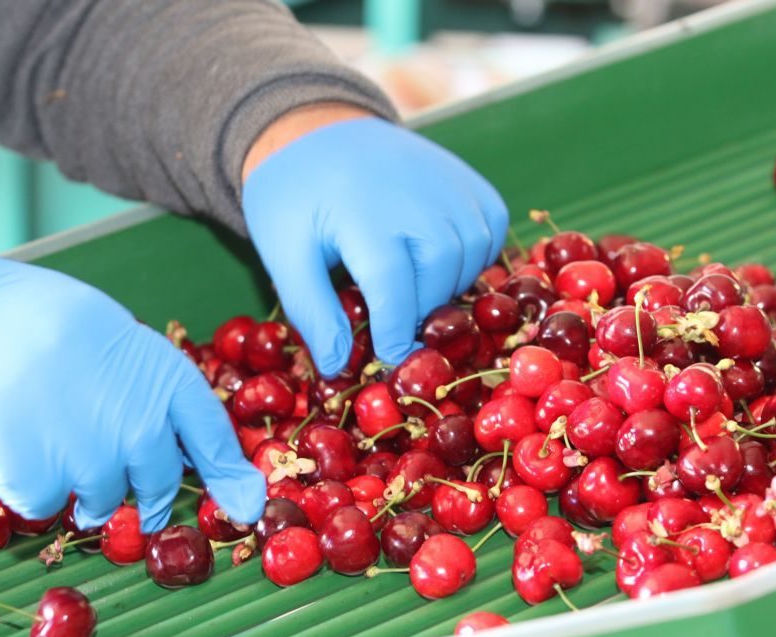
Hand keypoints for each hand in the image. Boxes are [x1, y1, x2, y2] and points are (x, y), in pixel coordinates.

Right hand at [0, 253, 265, 530]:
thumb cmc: (32, 318)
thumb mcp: (110, 334)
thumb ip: (145, 386)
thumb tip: (172, 440)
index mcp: (164, 378)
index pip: (213, 438)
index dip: (229, 476)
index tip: (245, 503)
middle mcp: (141, 425)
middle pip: (160, 483)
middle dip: (145, 490)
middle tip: (119, 476)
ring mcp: (93, 458)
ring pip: (104, 500)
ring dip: (82, 484)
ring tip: (48, 437)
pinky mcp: (43, 484)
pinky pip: (49, 505)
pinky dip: (32, 486)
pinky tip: (14, 444)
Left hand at [242, 108, 507, 376]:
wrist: (316, 129)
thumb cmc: (294, 197)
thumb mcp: (283, 255)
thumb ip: (313, 312)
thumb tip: (338, 367)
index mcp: (365, 213)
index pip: (394, 292)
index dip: (394, 335)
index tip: (389, 362)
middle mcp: (418, 194)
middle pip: (438, 279)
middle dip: (418, 313)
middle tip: (392, 321)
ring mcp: (450, 182)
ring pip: (472, 260)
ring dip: (446, 287)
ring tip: (411, 289)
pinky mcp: (470, 179)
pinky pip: (491, 232)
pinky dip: (474, 257)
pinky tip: (438, 261)